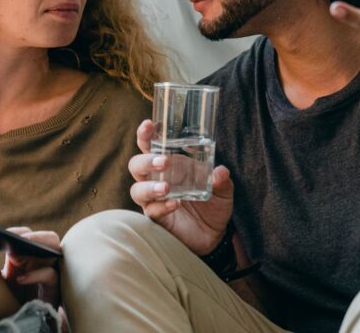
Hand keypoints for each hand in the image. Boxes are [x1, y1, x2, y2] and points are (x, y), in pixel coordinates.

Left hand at [1, 227, 60, 305]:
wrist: (20, 320)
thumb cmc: (10, 298)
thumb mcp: (1, 280)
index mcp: (29, 256)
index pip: (30, 236)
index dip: (19, 233)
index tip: (4, 235)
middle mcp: (42, 261)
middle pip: (49, 239)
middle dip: (36, 236)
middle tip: (20, 240)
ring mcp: (50, 272)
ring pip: (56, 251)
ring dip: (41, 247)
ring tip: (21, 253)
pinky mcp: (54, 288)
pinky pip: (51, 275)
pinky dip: (36, 274)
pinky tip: (20, 279)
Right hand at [127, 119, 233, 255]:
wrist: (214, 235)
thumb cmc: (213, 205)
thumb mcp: (223, 190)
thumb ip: (222, 180)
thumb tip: (220, 171)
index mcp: (170, 165)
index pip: (151, 146)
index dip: (145, 135)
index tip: (149, 124)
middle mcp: (156, 179)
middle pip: (136, 165)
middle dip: (146, 160)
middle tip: (164, 161)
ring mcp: (154, 200)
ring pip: (137, 189)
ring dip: (150, 186)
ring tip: (166, 187)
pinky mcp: (156, 218)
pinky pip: (151, 211)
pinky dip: (162, 206)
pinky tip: (175, 204)